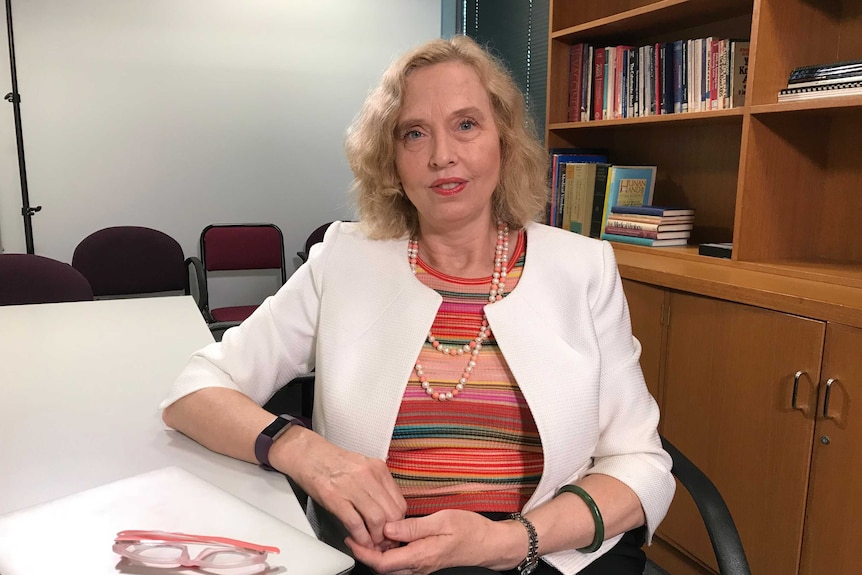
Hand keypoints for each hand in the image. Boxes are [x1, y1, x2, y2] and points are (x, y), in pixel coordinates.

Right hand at [278, 430, 406, 549]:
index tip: (392, 531)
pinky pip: (355, 523)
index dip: (398, 523)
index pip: (400, 503)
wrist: (308, 454)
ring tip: (371, 542)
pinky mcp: (335, 497)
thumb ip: (378, 486)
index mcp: (378, 469)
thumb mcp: (363, 468)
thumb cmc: (333, 462)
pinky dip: (360, 537)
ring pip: (377, 520)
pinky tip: (358, 540)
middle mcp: (369, 476)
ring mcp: (352, 486)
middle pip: (392, 513)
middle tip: (384, 541)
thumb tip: (388, 511)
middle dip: (389, 533)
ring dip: (375, 538)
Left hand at [345, 510, 524, 574]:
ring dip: (377, 552)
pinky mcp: (425, 561)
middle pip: (383, 567)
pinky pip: (401, 561)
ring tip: (367, 532)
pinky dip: (389, 551)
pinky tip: (388, 536)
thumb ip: (413, 526)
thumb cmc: (470, 530)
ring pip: (391, 565)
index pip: (383, 563)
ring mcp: (421, 566)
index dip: (364, 552)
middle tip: (355, 532)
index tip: (352, 538)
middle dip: (366, 553)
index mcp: (420, 556)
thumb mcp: (442, 521)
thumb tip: (388, 527)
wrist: (489, 543)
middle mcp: (418, 566)